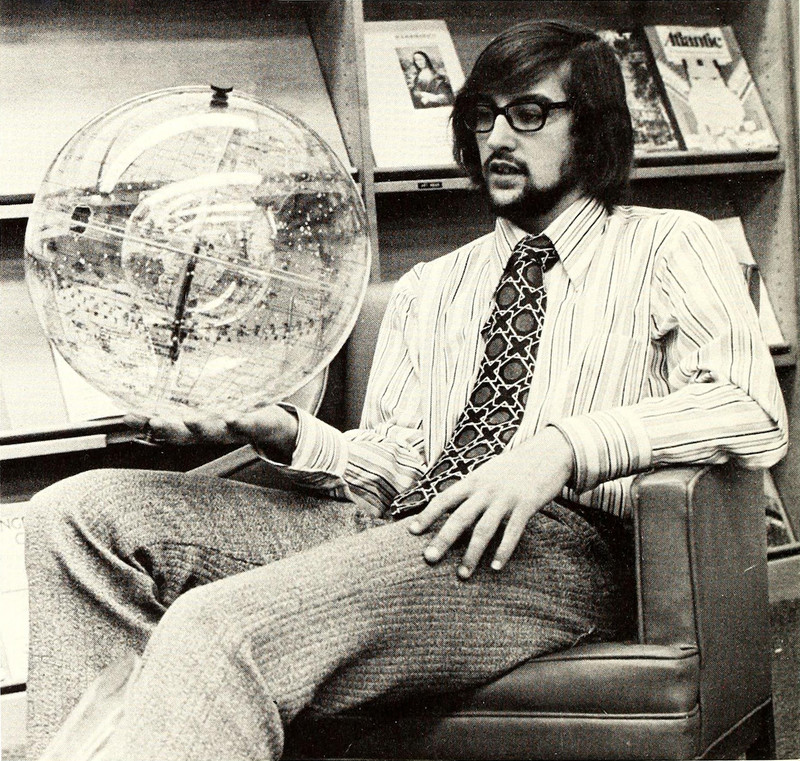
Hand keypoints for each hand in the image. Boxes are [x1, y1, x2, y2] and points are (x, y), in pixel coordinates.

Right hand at [125, 406, 298, 460]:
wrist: (274, 428)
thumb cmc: (234, 416)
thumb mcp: (205, 411)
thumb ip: (179, 404)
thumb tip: (147, 393)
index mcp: (196, 427)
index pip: (167, 426)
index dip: (147, 423)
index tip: (127, 416)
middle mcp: (211, 431)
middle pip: (186, 432)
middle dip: (169, 428)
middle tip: (153, 422)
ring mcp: (233, 429)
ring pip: (214, 430)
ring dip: (201, 427)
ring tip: (190, 420)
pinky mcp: (255, 424)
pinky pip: (247, 425)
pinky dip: (239, 422)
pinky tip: (232, 416)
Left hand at [407, 426, 573, 578]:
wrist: (548, 452)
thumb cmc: (514, 466)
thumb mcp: (487, 472)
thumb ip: (471, 489)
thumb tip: (451, 506)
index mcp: (473, 480)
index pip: (444, 498)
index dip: (427, 515)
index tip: (412, 531)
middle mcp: (486, 489)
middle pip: (459, 517)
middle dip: (443, 539)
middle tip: (429, 558)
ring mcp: (506, 497)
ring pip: (484, 529)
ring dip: (472, 554)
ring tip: (463, 573)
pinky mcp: (527, 504)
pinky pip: (513, 531)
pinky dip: (503, 550)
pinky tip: (496, 567)